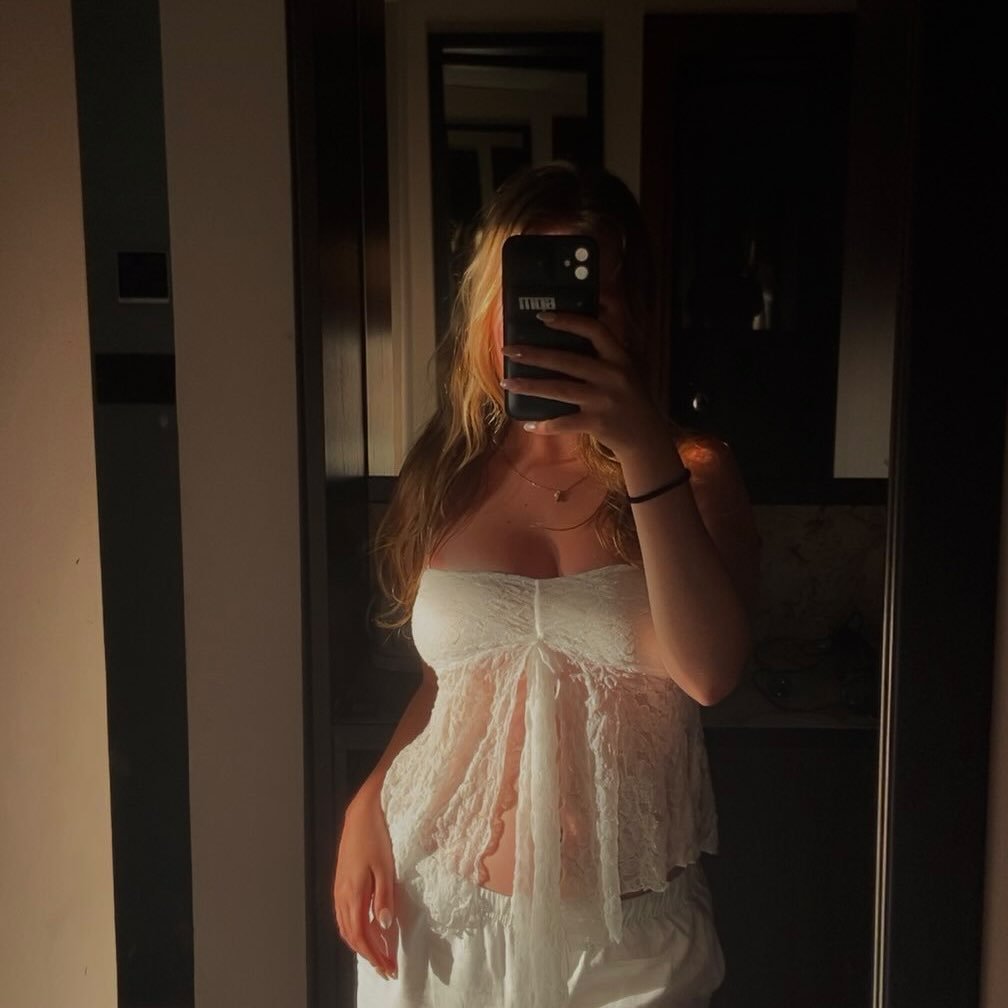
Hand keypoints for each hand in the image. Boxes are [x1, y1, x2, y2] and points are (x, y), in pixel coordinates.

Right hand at [332, 792, 398, 978]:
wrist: (361, 813)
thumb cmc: (375, 836)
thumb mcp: (385, 866)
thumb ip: (384, 897)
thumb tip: (384, 926)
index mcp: (352, 893)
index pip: (361, 935)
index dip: (374, 955)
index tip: (389, 967)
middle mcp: (341, 895)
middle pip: (352, 936)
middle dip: (369, 955)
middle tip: (387, 968)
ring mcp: (339, 889)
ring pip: (346, 927)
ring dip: (361, 945)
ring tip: (378, 954)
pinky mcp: (341, 882)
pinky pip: (344, 915)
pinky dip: (354, 930)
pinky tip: (366, 930)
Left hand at [499, 310, 666, 458]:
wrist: (646, 437)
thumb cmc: (629, 399)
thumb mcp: (625, 370)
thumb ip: (604, 354)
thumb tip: (568, 336)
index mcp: (618, 358)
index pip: (594, 330)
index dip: (568, 321)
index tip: (542, 317)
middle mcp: (612, 376)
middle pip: (567, 360)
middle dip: (535, 354)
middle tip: (509, 350)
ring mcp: (604, 400)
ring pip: (560, 390)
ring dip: (530, 386)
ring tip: (507, 382)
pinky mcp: (598, 423)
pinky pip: (565, 423)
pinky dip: (545, 425)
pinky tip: (528, 424)